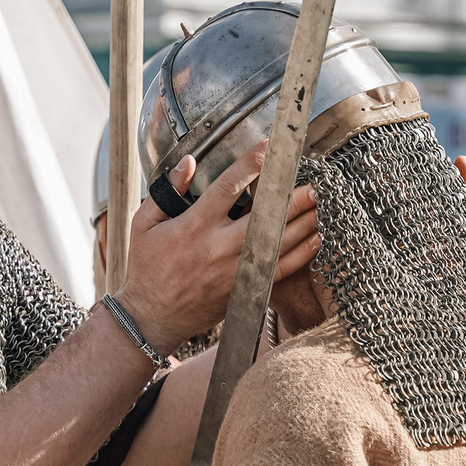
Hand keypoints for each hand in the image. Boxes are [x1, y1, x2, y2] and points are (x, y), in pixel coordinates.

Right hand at [115, 145, 317, 346]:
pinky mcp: (244, 289)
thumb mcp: (143, 225)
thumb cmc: (147, 269)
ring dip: (303, 223)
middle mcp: (218, 247)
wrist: (152, 318)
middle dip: (292, 199)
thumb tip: (188, 164)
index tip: (268, 147)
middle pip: (265, 218)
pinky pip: (280, 271)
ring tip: (322, 205)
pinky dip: (301, 254)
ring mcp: (235, 270)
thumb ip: (167, 191)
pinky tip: (315, 238)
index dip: (250, 164)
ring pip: (278, 243)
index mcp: (194, 226)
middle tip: (314, 183)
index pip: (228, 188)